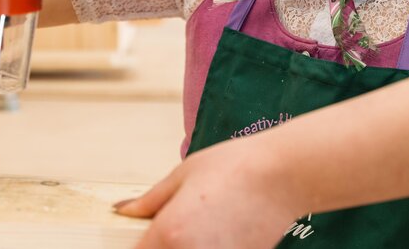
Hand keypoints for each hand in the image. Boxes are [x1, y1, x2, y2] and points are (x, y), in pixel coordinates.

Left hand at [116, 139, 302, 248]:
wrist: (284, 175)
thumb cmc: (236, 167)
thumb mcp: (184, 175)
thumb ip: (151, 200)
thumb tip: (124, 210)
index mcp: (168, 232)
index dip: (138, 247)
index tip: (143, 239)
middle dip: (163, 247)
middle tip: (179, 229)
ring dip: (189, 248)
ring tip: (201, 228)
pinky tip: (222, 234)